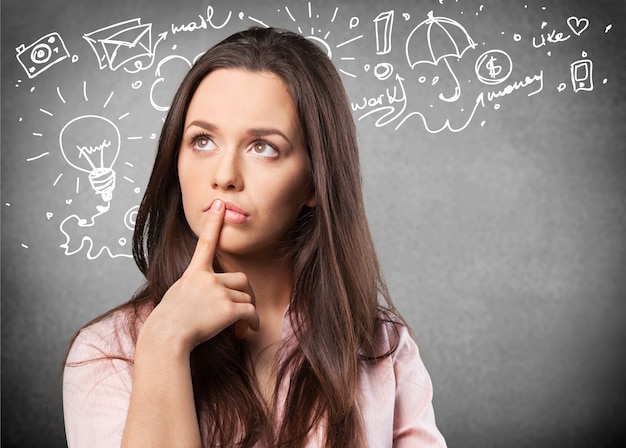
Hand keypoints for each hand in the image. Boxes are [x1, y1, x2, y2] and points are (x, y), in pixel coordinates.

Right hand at [144, 199, 258, 352]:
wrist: (166, 336)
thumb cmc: (169, 321)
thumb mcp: (178, 295)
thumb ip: (196, 287)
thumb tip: (212, 293)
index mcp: (194, 273)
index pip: (206, 242)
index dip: (214, 223)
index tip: (220, 204)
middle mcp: (208, 279)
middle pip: (241, 279)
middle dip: (243, 294)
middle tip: (237, 309)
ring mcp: (218, 292)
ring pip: (246, 298)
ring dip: (244, 312)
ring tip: (236, 327)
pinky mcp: (228, 309)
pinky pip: (251, 312)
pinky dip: (252, 322)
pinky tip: (246, 330)